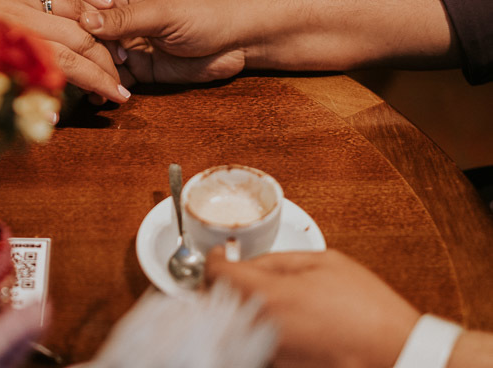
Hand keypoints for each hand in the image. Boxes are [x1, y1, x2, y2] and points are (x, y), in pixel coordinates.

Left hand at [0, 0, 130, 103]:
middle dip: (106, 62)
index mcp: (9, 41)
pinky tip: (103, 0)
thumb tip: (47, 114)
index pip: (67, 62)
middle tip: (122, 85)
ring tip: (122, 49)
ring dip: (102, 30)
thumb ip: (7, 92)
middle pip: (78, 37)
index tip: (119, 98)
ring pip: (74, 8)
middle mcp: (19, 14)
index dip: (98, 81)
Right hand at [79, 0, 246, 84]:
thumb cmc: (206, 11)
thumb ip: (124, 19)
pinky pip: (117, 78)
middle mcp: (124, 19)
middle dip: (77, 51)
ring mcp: (133, 44)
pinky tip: (96, 97)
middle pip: (87, 35)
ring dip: (90, 72)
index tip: (53, 35)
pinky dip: (106, 88)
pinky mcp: (143, 68)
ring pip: (99, 59)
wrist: (242, 39)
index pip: (85, 2)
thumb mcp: (162, 11)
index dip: (68, 17)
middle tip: (67, 68)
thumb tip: (84, 20)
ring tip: (79, 87)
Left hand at [205, 247, 419, 367]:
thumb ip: (276, 260)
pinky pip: (251, 348)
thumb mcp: (324, 263)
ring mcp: (269, 356)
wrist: (398, 356)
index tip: (221, 254)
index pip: (215, 274)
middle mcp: (261, 331)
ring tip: (258, 300)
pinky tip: (274, 325)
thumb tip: (247, 260)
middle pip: (214, 304)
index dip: (213, 259)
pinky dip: (252, 334)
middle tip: (235, 275)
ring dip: (234, 311)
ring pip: (230, 328)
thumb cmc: (368, 310)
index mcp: (269, 297)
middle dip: (219, 286)